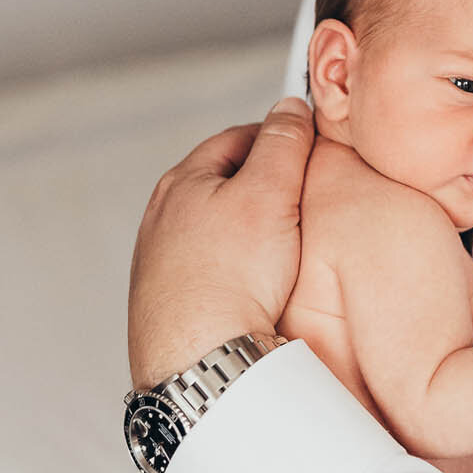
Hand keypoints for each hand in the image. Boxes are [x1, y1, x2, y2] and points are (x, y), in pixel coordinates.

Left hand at [128, 97, 313, 389]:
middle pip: (227, 185)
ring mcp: (162, 265)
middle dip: (267, 187)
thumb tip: (290, 109)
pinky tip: (263, 290)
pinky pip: (215, 273)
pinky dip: (240, 272)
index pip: (238, 138)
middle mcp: (163, 219)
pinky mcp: (171, 305)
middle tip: (308, 199)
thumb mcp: (268, 194)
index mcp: (182, 182)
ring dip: (253, 233)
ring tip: (289, 250)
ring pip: (220, 232)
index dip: (279, 138)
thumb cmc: (227, 282)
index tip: (310, 148)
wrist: (199, 363)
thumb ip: (282, 144)